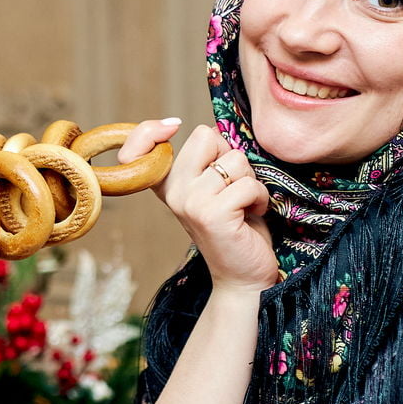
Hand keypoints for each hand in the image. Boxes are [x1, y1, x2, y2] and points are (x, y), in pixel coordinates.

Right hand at [118, 120, 276, 294]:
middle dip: (231, 156)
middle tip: (232, 187)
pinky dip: (260, 198)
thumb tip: (217, 128)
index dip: (150, 130)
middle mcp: (173, 192)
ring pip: (235, 160)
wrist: (244, 276)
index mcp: (167, 184)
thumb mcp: (215, 188)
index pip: (143, 142)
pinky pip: (248, 184)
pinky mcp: (211, 214)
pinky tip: (251, 215)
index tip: (169, 126)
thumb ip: (209, 160)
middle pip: (206, 136)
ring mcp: (189, 202)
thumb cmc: (236, 228)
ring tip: (244, 205)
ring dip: (250, 182)